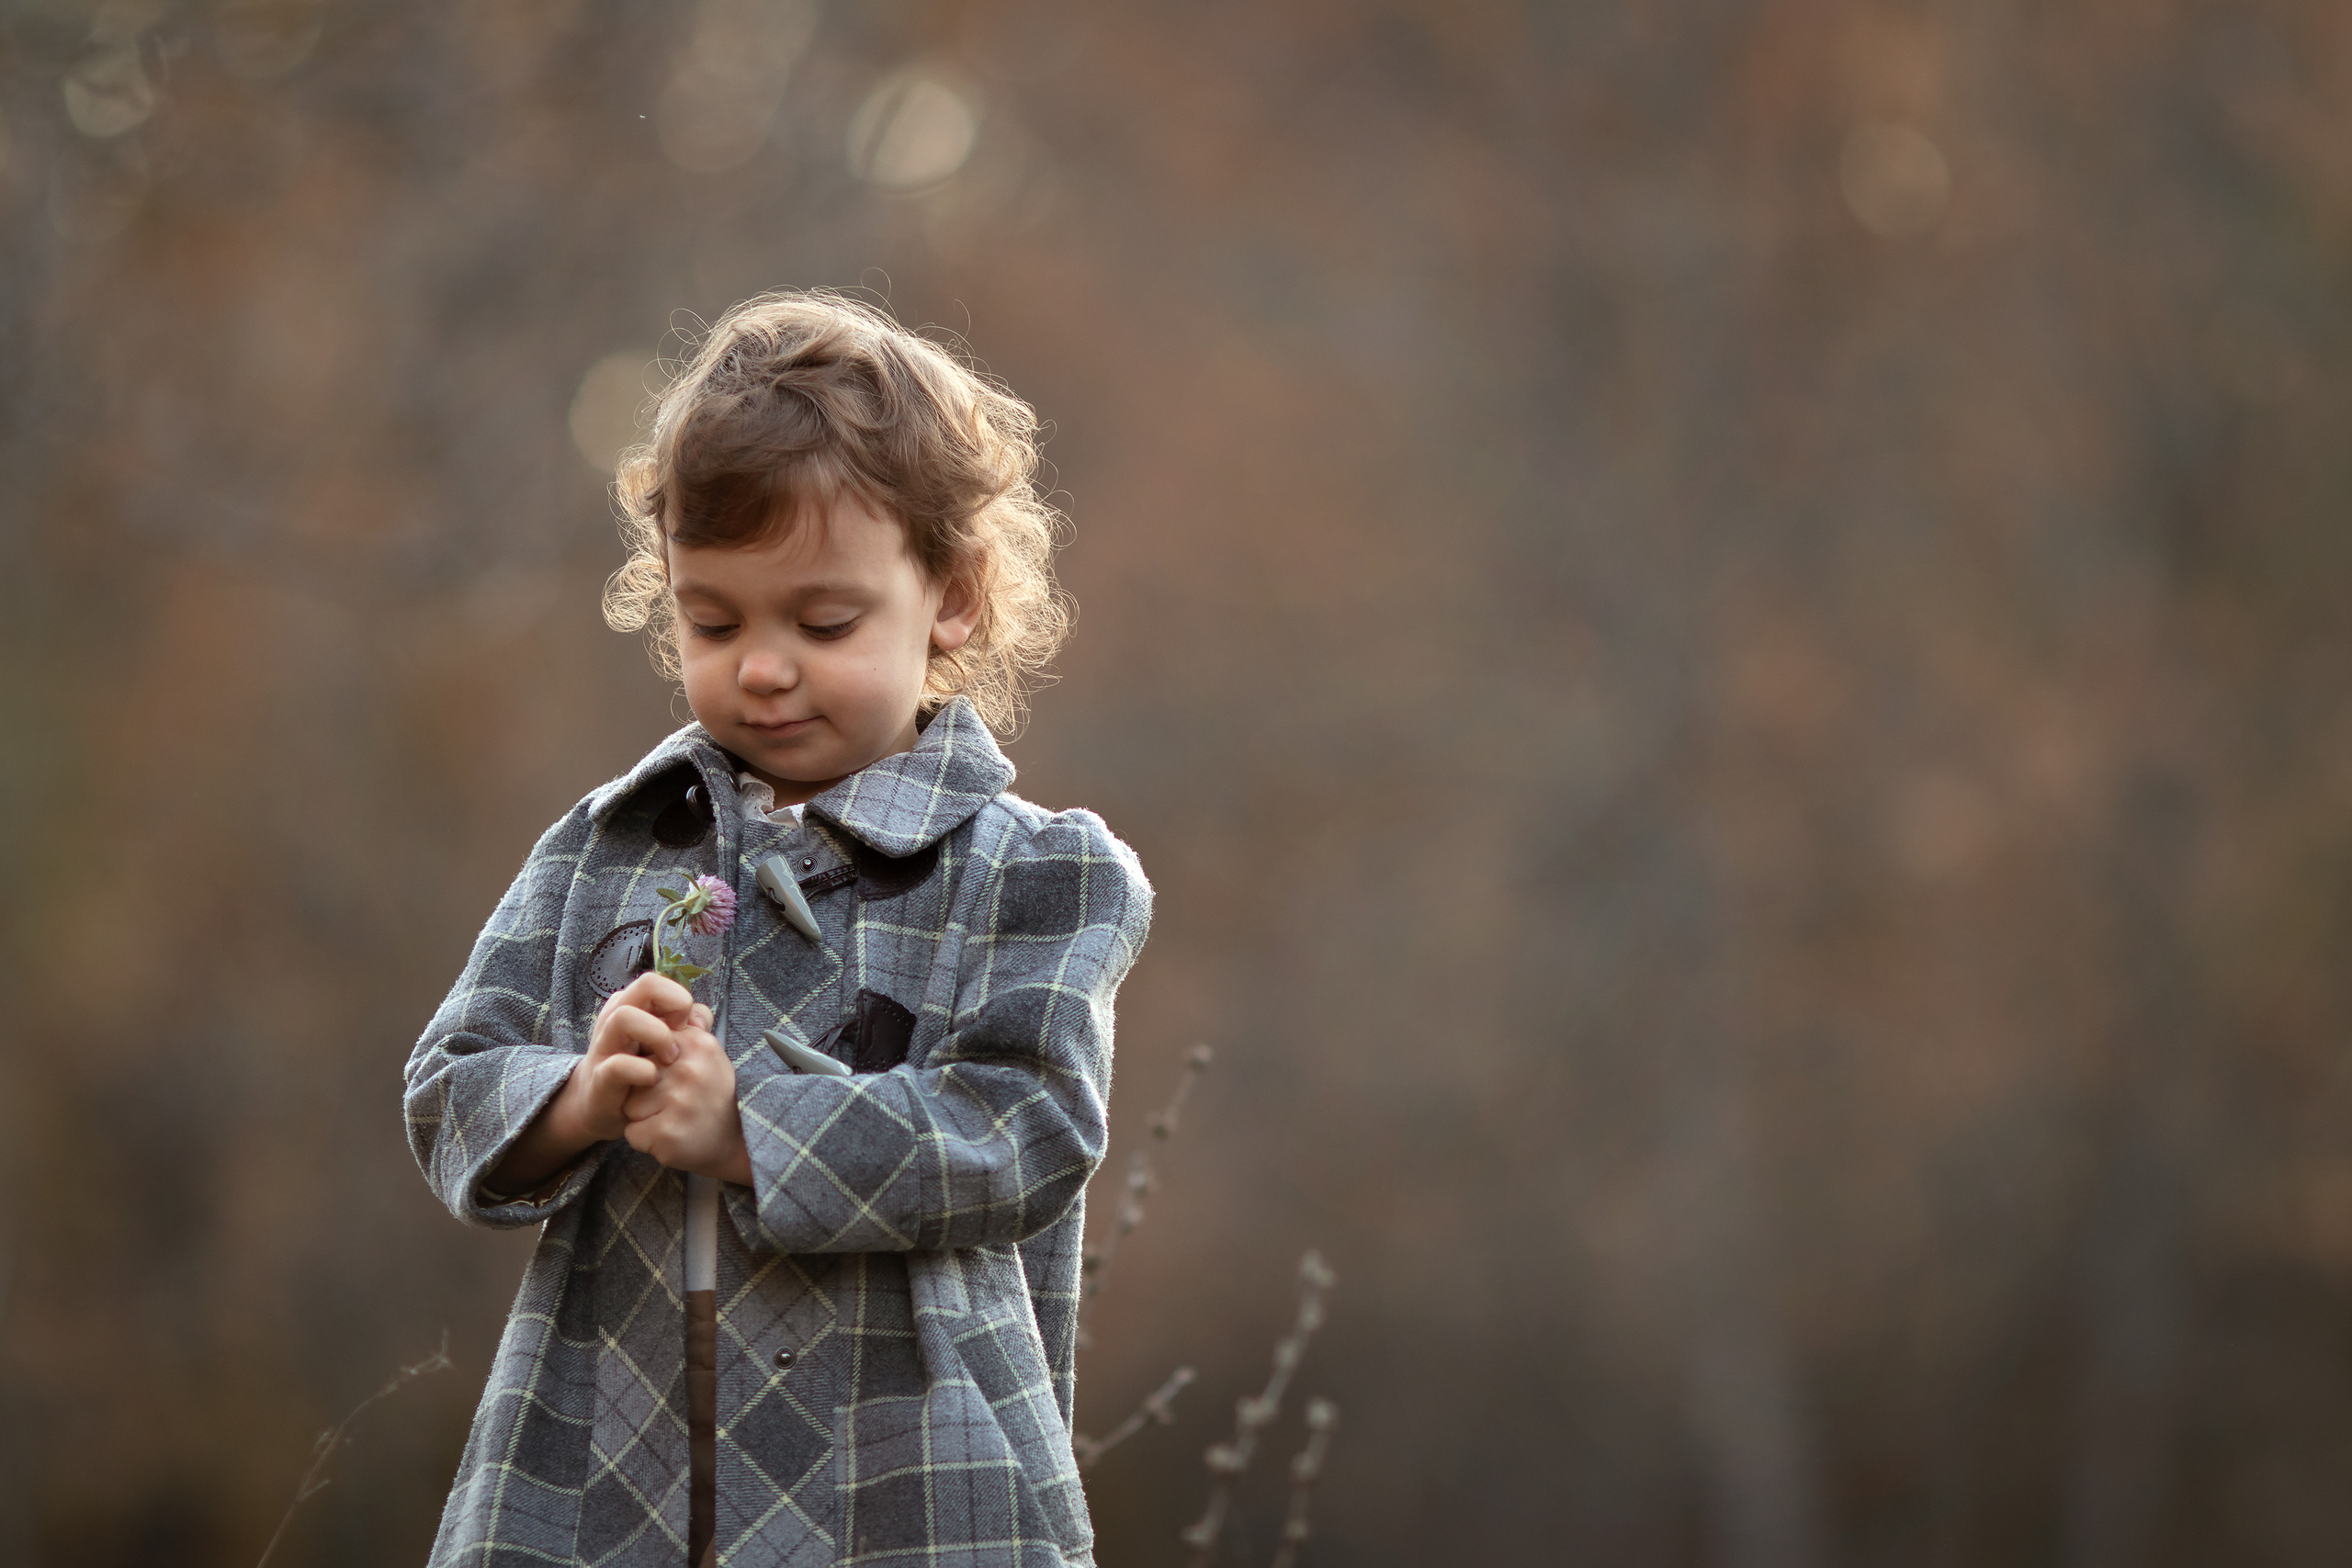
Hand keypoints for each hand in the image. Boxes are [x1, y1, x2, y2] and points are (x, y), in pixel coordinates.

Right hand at [485, 972, 697, 1193]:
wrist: (600, 1107)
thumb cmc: (638, 1069)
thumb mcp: (664, 1045)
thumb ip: (686, 1027)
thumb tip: (702, 1017)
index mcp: (632, 1006)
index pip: (657, 981)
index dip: (678, 998)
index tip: (686, 1027)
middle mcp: (615, 1018)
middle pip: (645, 984)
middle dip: (673, 1004)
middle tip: (682, 1035)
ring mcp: (605, 1047)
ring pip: (624, 1017)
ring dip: (657, 1035)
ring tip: (671, 1058)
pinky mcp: (600, 1078)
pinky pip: (617, 1065)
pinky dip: (642, 1071)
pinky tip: (653, 1079)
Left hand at [621, 1015, 753, 1184]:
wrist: (737, 1141)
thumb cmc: (714, 1094)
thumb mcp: (708, 1053)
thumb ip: (691, 1027)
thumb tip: (683, 1003)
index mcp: (697, 1044)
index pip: (647, 1045)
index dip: (653, 1063)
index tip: (672, 1074)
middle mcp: (688, 1070)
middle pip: (635, 1074)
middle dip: (645, 1090)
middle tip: (674, 1100)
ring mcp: (678, 1103)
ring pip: (629, 1105)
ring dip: (644, 1116)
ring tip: (672, 1118)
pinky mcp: (666, 1134)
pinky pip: (632, 1133)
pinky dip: (645, 1139)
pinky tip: (669, 1137)